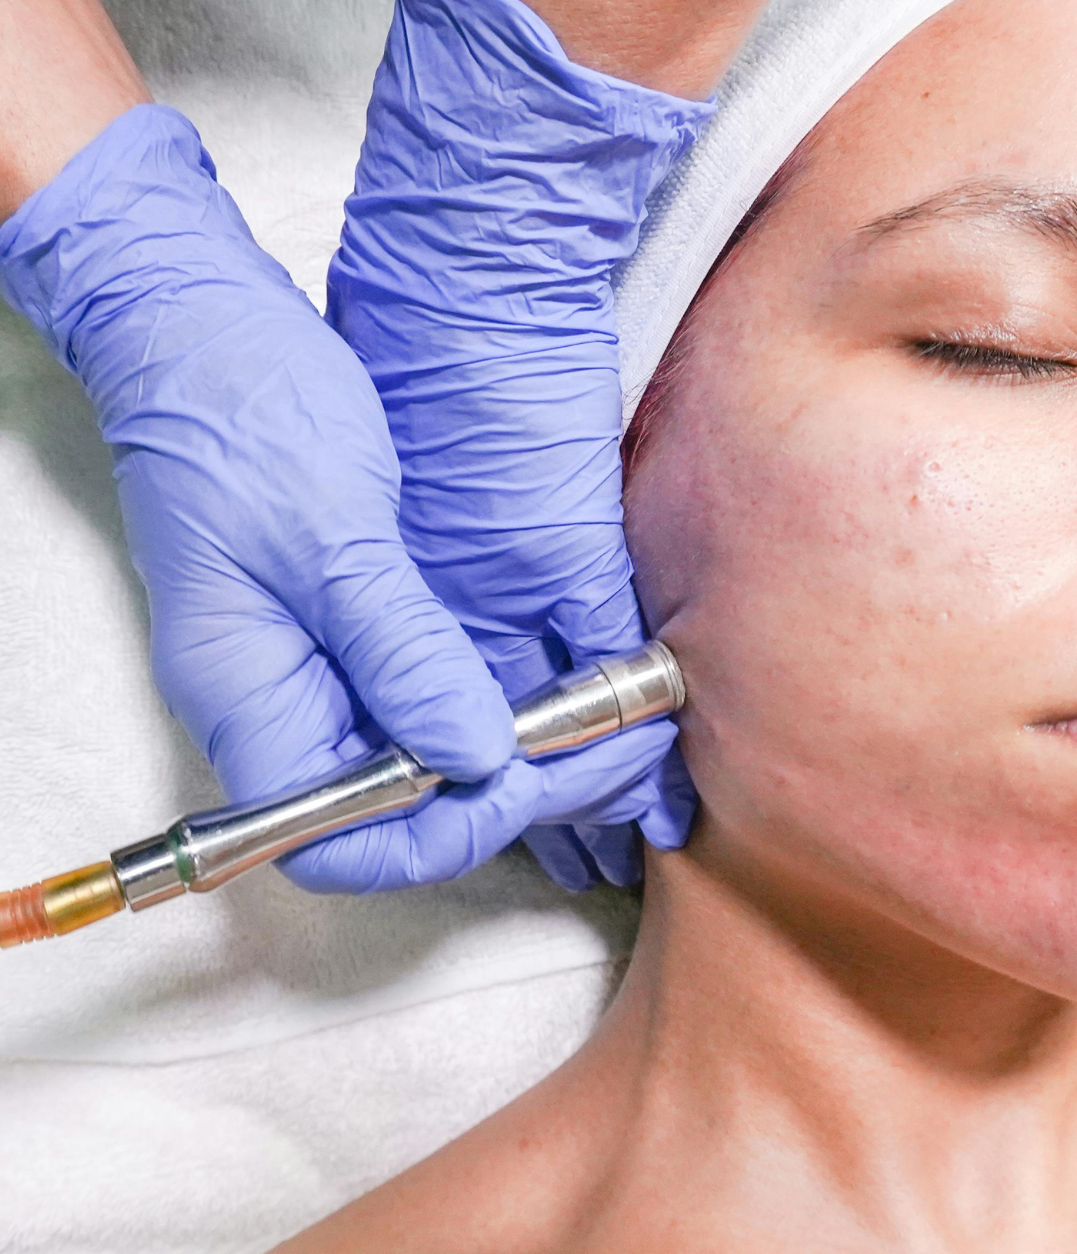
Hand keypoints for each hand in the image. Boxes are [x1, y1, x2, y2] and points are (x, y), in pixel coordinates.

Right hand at [0, 102, 593, 891]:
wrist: (201, 332)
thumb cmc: (240, 419)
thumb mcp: (330, 537)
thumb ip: (402, 655)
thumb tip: (477, 759)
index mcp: (250, 704)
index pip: (337, 843)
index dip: (437, 836)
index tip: (524, 779)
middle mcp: (285, 708)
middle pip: (400, 810)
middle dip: (513, 793)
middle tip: (619, 752)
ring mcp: (321, 670)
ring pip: (429, 756)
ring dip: (524, 752)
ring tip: (622, 727)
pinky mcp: (356, 629)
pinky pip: (433, 694)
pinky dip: (502, 699)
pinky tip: (569, 684)